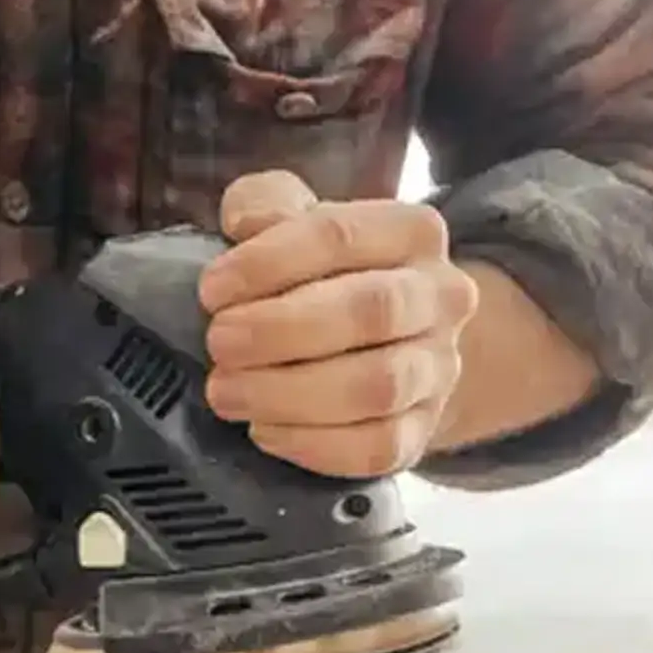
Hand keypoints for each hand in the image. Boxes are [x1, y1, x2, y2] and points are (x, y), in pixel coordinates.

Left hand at [197, 172, 478, 478]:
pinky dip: (313, 444)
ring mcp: (438, 368)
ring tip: (227, 393)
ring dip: (289, 393)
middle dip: (281, 331)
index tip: (211, 290)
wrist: (391, 343)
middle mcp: (440, 297)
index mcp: (411, 231)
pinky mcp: (423, 430)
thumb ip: (267, 204)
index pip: (340, 236)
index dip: (268, 263)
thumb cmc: (328, 274)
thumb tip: (245, 224)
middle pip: (370, 311)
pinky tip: (265, 430)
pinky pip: (377, 448)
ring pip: (376, 387)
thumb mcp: (296, 217)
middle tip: (218, 344)